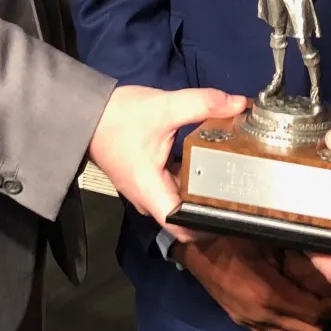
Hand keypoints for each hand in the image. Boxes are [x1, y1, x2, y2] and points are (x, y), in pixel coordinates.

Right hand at [87, 85, 245, 236]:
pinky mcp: (148, 180)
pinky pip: (174, 188)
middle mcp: (149, 200)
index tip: (237, 208)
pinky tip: (210, 162)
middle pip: (186, 217)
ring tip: (233, 174)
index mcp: (151, 193)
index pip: (184, 227)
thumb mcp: (164, 106)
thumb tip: (240, 103)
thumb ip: (202, 103)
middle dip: (214, 205)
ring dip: (203, 191)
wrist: (88, 113)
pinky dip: (191, 178)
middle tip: (242, 186)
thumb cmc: (119, 117)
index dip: (211, 224)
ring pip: (181, 201)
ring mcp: (147, 192)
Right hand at [179, 236, 330, 330]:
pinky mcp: (242, 320)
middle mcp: (262, 315)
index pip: (317, 312)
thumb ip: (296, 249)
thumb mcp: (267, 235)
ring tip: (325, 299)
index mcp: (270, 295)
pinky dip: (294, 324)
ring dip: (314, 322)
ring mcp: (250, 321)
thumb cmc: (231, 233)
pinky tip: (299, 304)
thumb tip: (329, 248)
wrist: (193, 245)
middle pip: (311, 330)